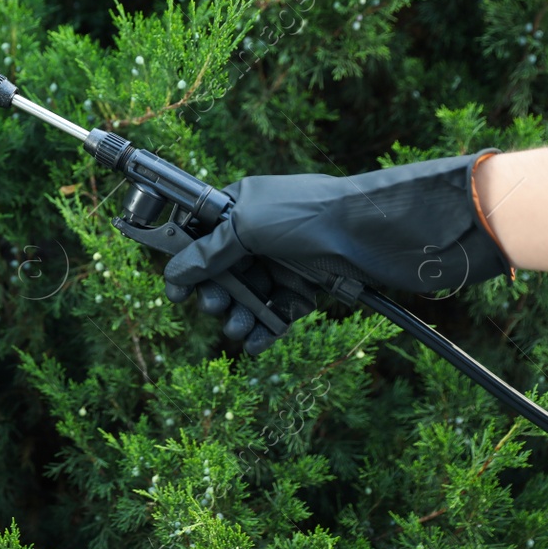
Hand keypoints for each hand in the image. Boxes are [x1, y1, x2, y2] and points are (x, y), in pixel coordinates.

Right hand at [163, 152, 509, 351]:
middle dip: (215, 293)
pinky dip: (265, 328)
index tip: (175, 291)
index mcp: (240, 206)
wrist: (375, 232)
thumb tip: (172, 275)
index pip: (200, 236)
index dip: (185, 264)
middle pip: (222, 272)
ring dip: (238, 315)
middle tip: (215, 306)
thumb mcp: (246, 226)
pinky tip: (255, 343)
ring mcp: (284, 261)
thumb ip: (208, 252)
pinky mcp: (308, 286)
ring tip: (238, 327)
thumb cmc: (308, 214)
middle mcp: (260, 233)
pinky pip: (277, 311)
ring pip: (249, 295)